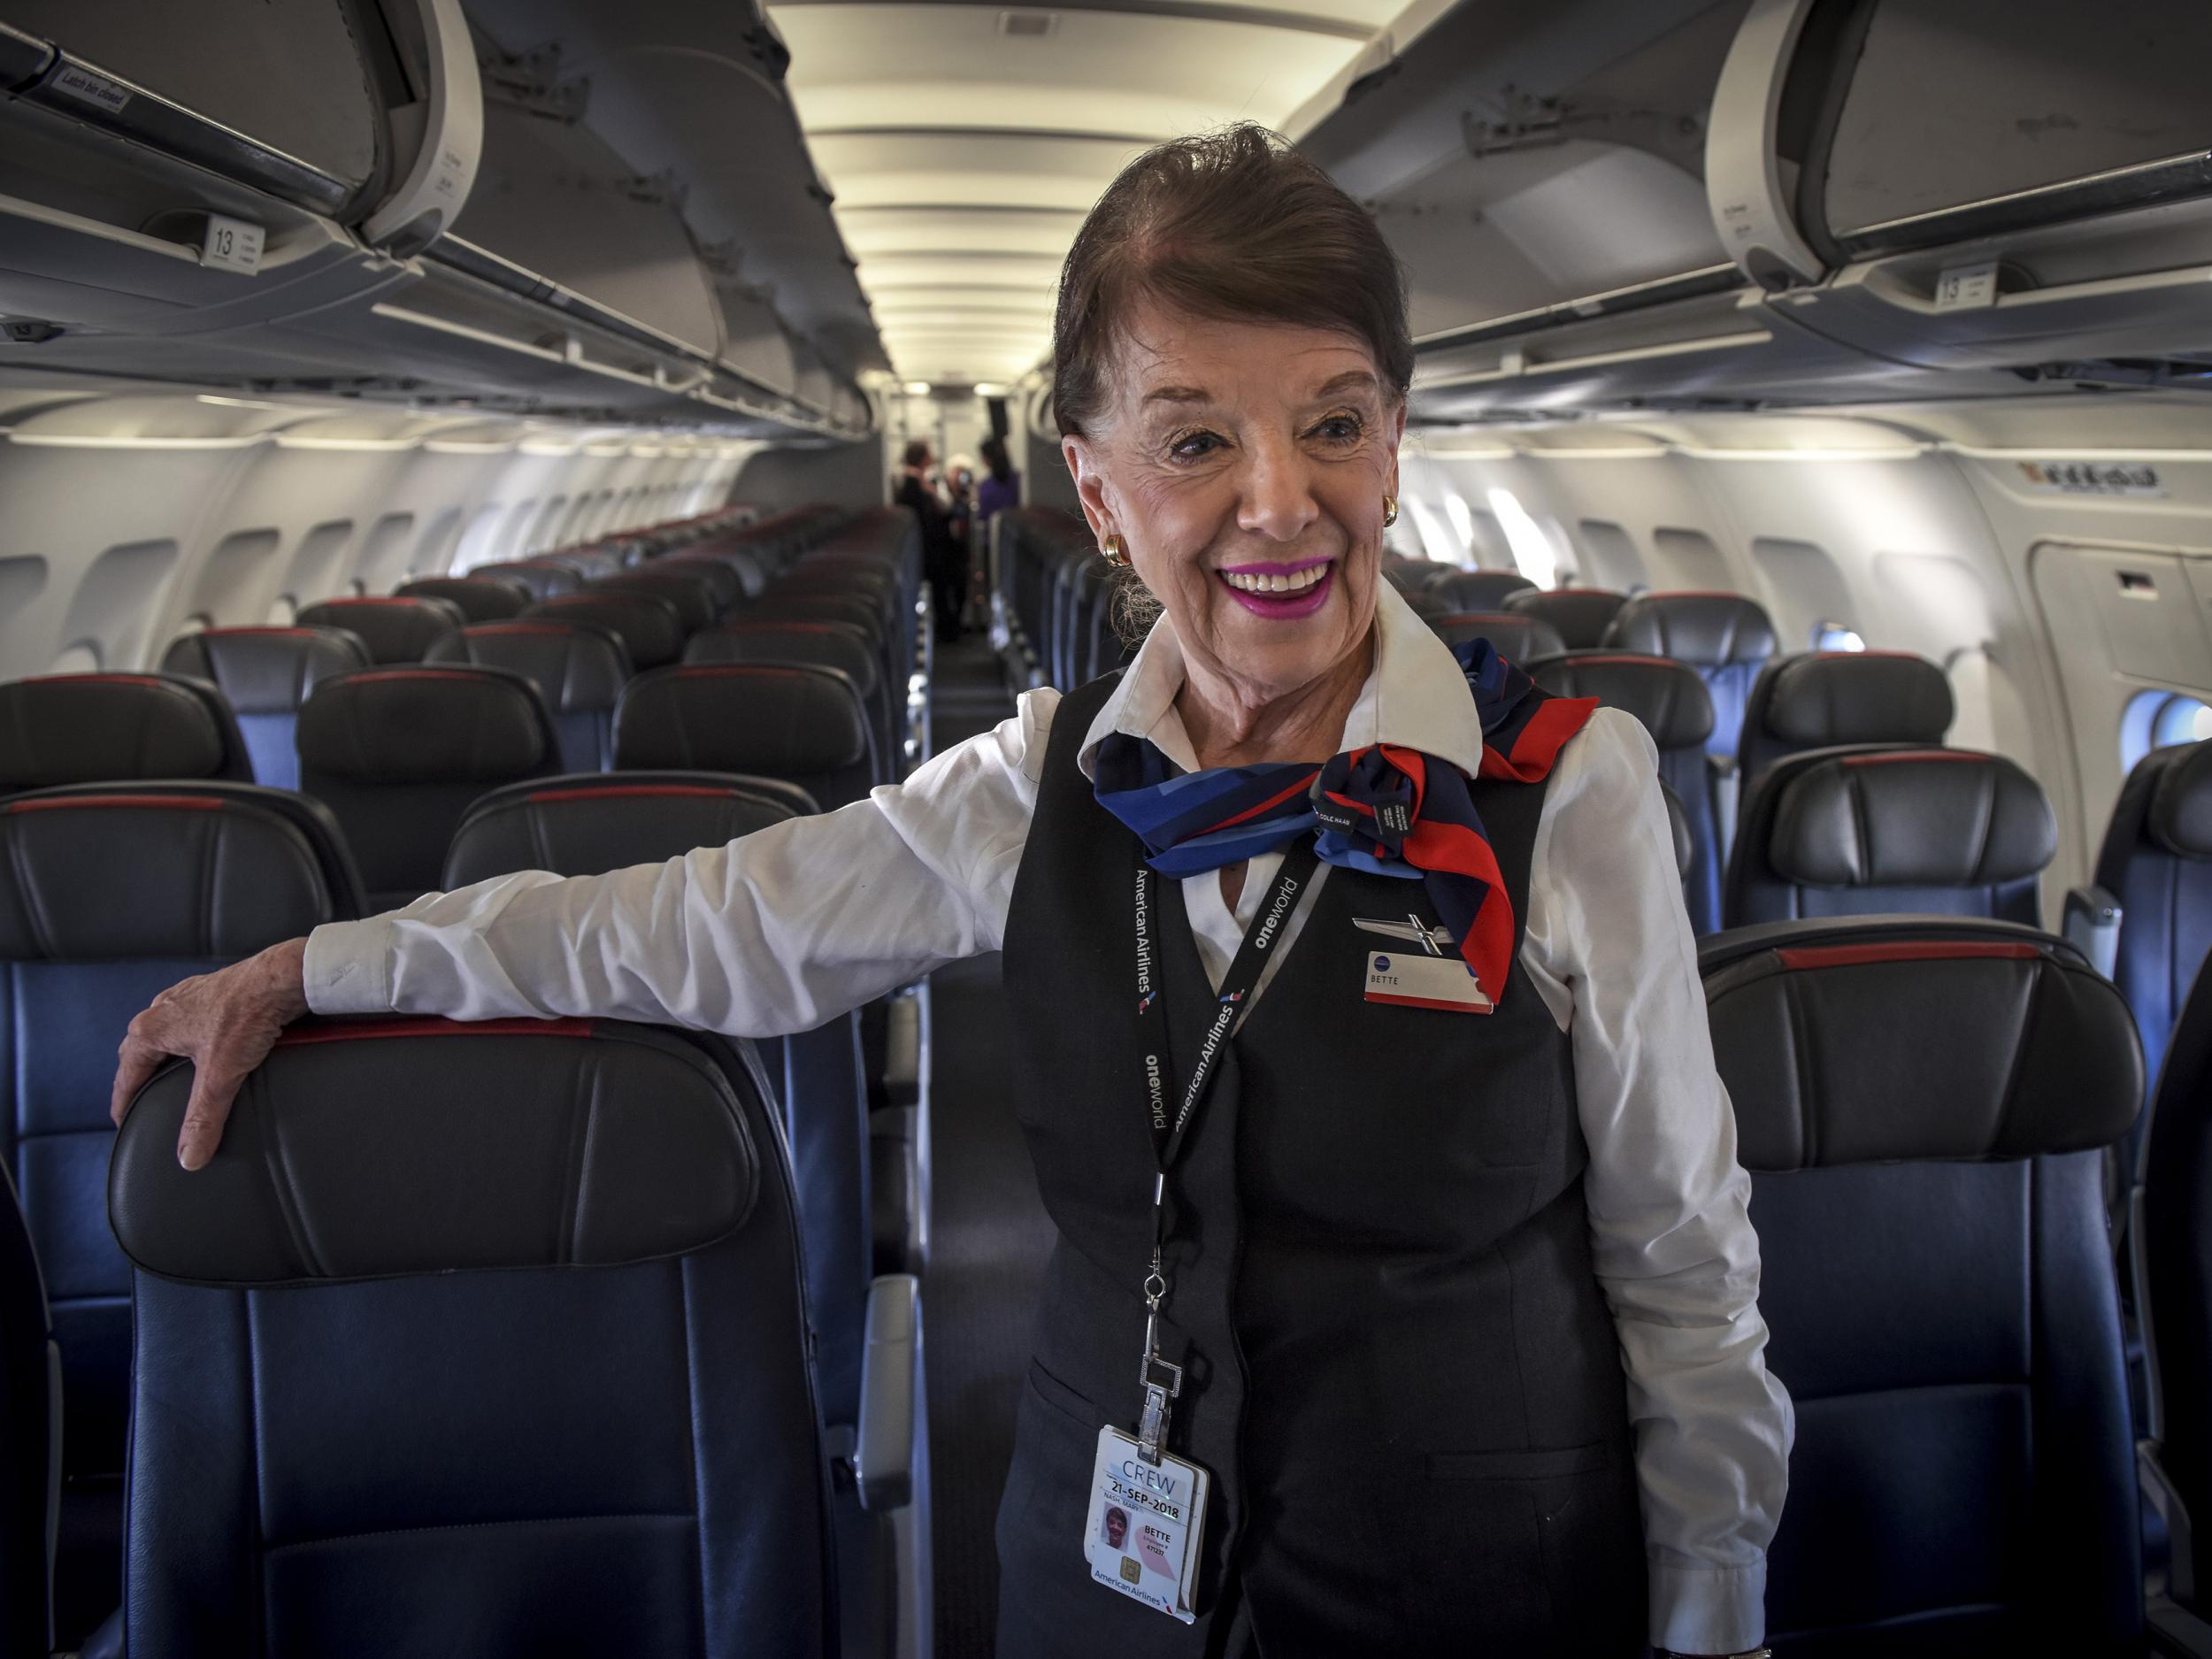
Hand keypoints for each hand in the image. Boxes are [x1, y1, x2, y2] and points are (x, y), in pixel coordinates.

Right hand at [110, 938, 311, 1169]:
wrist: (283, 976)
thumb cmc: (247, 1015)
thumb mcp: (221, 1074)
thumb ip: (203, 1117)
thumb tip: (189, 1157)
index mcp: (150, 1029)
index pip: (127, 1077)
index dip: (124, 1104)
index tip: (124, 1124)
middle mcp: (162, 1010)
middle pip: (139, 1053)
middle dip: (138, 1079)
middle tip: (142, 1104)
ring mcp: (186, 998)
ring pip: (164, 1035)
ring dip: (162, 1057)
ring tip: (169, 1079)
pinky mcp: (210, 994)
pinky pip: (187, 1023)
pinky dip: (186, 1042)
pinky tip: (202, 1050)